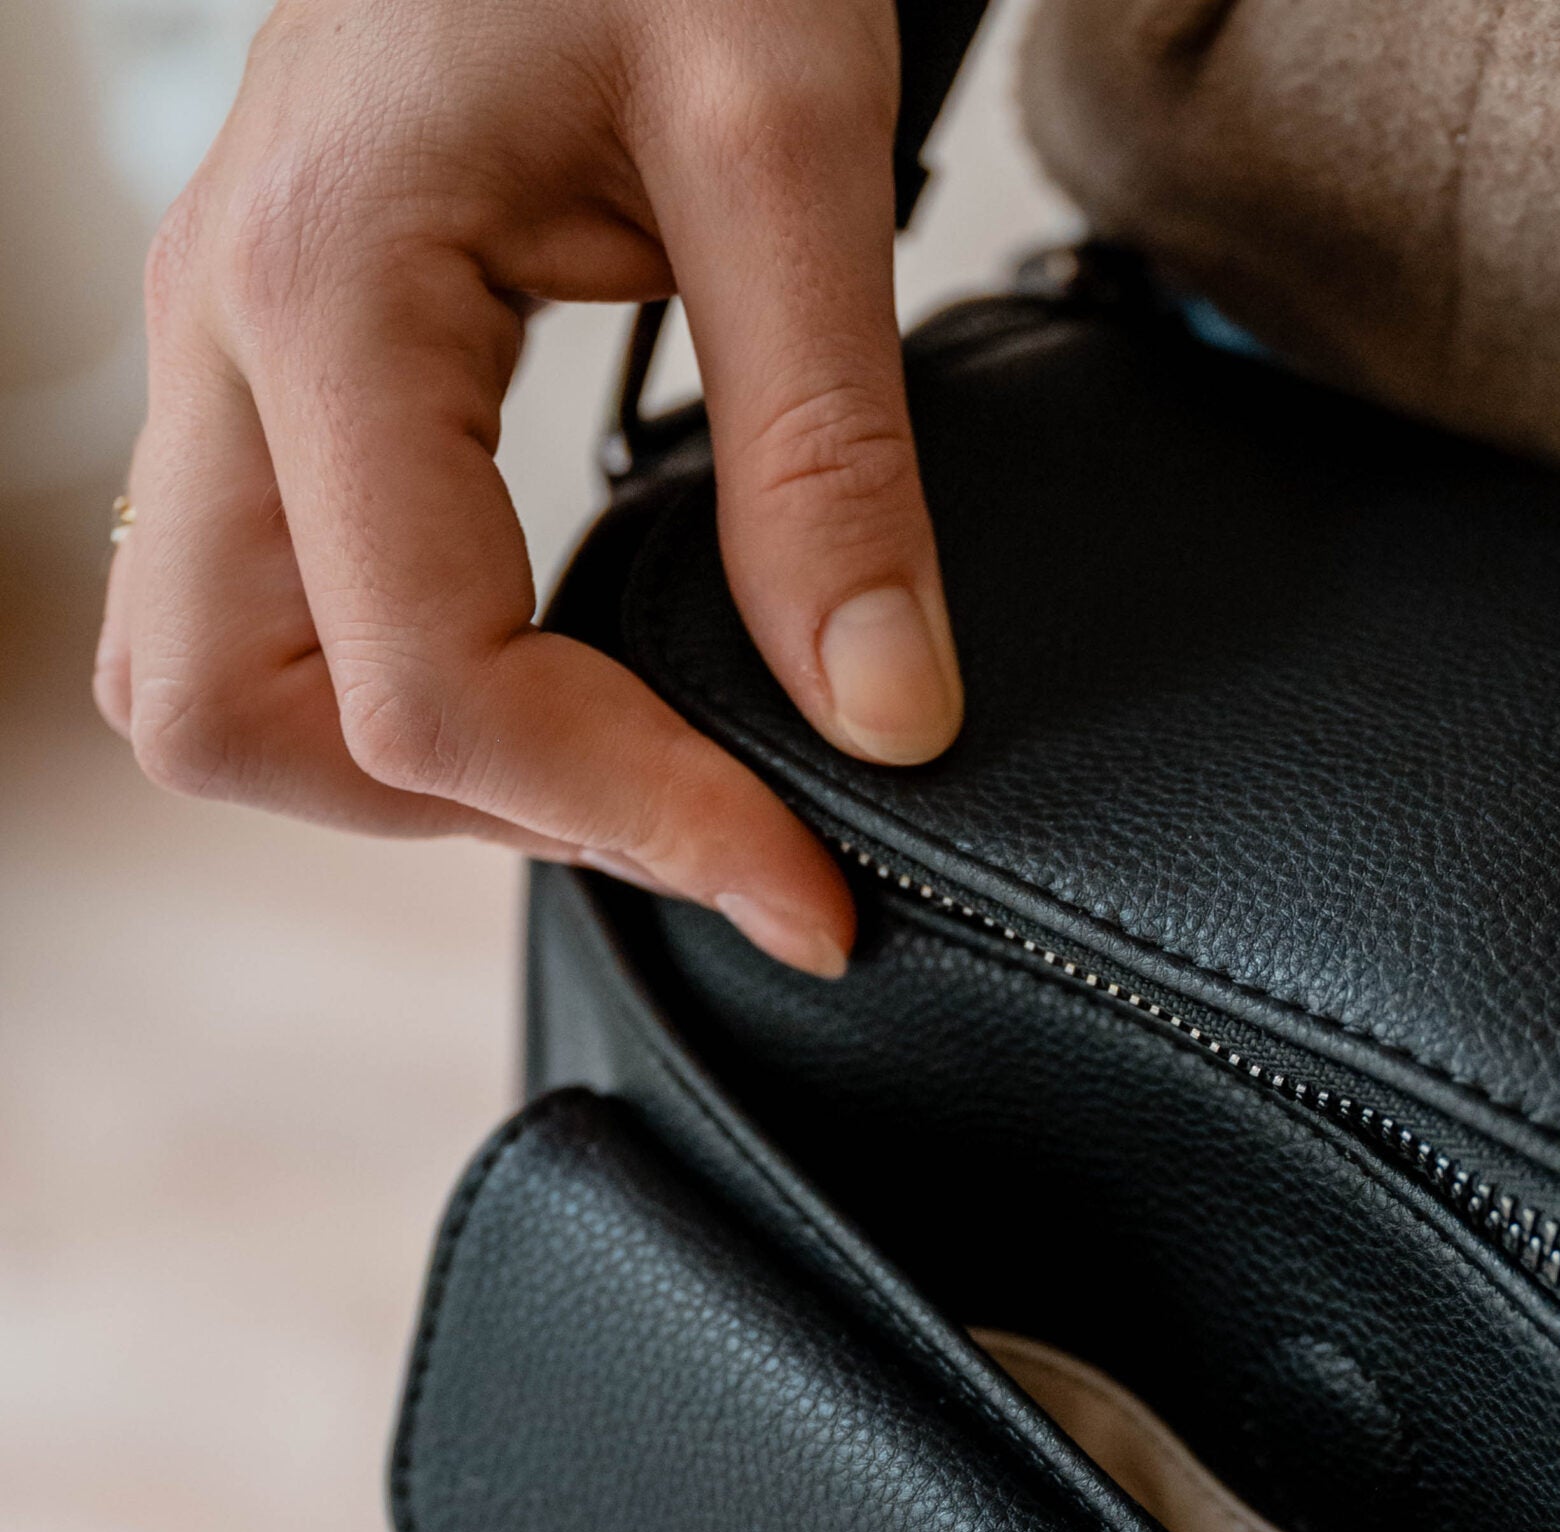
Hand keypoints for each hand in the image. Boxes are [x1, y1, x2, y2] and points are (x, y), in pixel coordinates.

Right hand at [95, 0, 967, 974]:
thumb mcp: (787, 143)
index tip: (809, 894)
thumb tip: (879, 715)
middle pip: (232, 718)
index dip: (634, 823)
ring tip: (623, 762)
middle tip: (694, 812)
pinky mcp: (270, 357)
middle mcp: (225, 333)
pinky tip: (545, 673)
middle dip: (473, 809)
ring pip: (211, 680)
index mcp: (328, 288)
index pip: (430, 688)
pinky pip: (255, 598)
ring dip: (406, 770)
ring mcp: (223, 347)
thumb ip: (827, 451)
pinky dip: (387, 687)